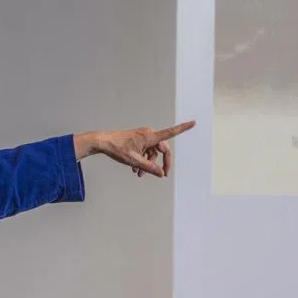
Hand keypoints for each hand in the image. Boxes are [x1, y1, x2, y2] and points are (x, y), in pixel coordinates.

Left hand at [75, 122, 195, 177]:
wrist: (103, 142)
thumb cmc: (117, 148)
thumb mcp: (134, 161)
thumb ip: (149, 168)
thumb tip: (161, 173)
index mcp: (150, 136)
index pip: (170, 132)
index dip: (183, 128)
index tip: (193, 122)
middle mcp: (149, 134)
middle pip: (162, 149)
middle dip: (160, 163)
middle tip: (162, 175)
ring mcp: (143, 137)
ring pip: (153, 152)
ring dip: (149, 164)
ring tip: (139, 174)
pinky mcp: (138, 140)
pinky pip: (146, 151)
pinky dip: (143, 160)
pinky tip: (135, 169)